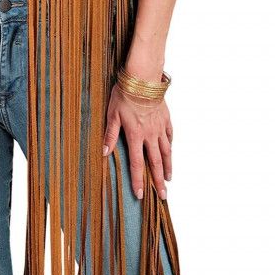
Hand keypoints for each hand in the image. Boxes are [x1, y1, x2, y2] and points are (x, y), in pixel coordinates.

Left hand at [102, 84, 172, 200]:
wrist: (143, 79)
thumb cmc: (124, 94)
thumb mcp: (112, 114)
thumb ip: (110, 135)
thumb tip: (104, 153)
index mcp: (135, 135)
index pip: (136, 164)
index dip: (138, 180)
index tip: (140, 194)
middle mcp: (150, 135)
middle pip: (155, 163)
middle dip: (157, 181)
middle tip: (163, 196)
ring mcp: (159, 127)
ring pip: (166, 152)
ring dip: (167, 167)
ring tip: (168, 179)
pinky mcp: (165, 118)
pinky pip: (169, 136)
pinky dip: (170, 146)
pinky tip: (170, 151)